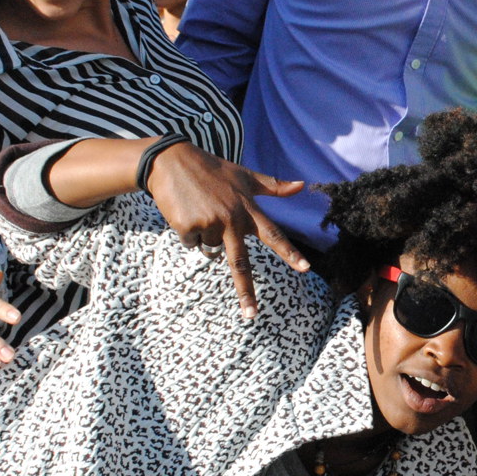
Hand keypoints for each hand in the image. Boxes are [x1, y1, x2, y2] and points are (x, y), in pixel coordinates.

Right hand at [146, 143, 308, 318]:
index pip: (273, 234)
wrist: (171, 161)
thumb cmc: (212, 169)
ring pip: (210, 246)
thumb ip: (274, 185)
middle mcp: (232, 218)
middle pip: (241, 262)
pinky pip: (191, 242)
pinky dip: (188, 231)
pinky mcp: (189, 226)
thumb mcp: (245, 176)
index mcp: (248, 209)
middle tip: (252, 314)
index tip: (305, 269)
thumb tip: (303, 185)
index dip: (290, 253)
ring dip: (205, 233)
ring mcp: (210, 223)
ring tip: (200, 208)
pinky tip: (186, 211)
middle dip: (246, 291)